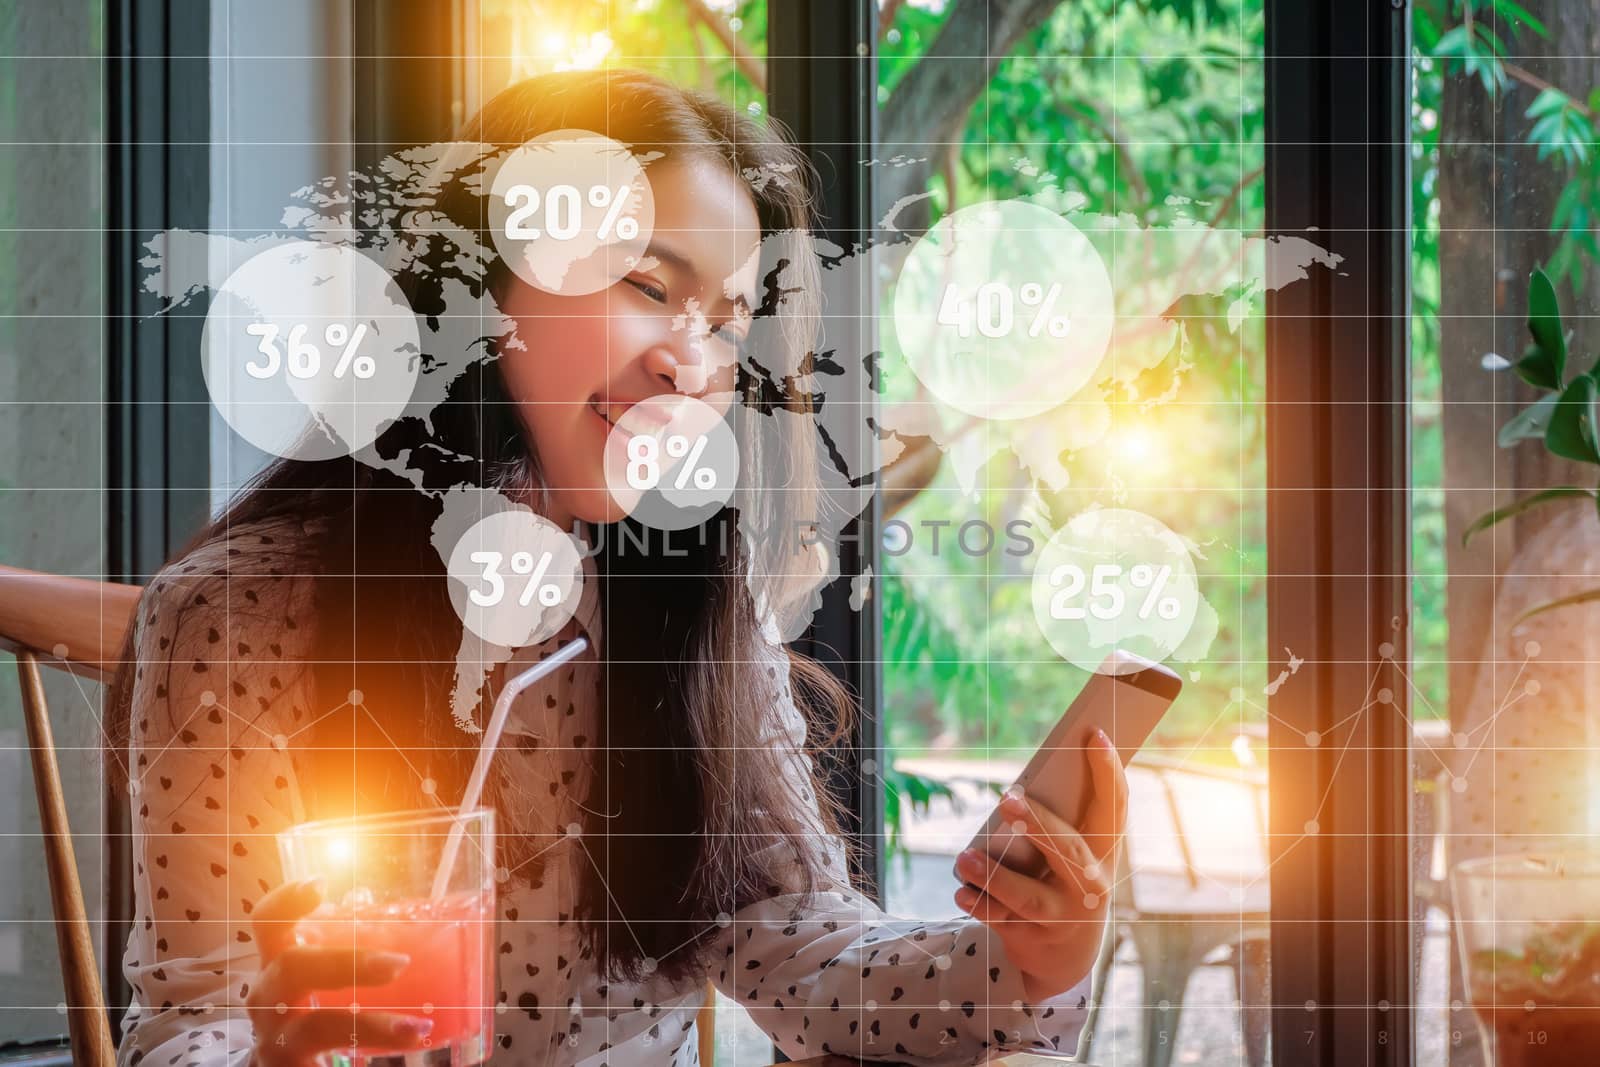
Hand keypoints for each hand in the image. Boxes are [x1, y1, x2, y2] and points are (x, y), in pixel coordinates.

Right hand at [245, 880, 434, 1066]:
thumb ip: (352, 956)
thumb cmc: (311, 1018)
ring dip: (372, 1026)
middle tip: (399, 965)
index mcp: (278, 968)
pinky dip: (372, 1058)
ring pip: (316, 1027)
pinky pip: (323, 1064)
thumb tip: (405, 920)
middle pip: (292, 968)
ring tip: (418, 1027)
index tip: (320, 883)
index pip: (267, 925)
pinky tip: (407, 1045)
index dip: (286, 901)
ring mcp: (274, 1041)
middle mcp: (266, 1000)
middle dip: (346, 962)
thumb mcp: (320, 984)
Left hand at [952, 728, 1127, 1001]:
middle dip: (1038, 824)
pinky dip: (978, 905)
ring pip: (1028, 896)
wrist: (1066, 956)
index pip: (1113, 807)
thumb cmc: (1064, 881)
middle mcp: (1090, 884)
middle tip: (1006, 797)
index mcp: (1104, 852)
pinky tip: (961, 893)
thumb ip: (1059, 821)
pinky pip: (1002, 920)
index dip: (1107, 771)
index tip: (1094, 735)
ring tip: (963, 859)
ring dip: (994, 876)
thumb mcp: (1075, 855)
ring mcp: (1063, 915)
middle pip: (1068, 851)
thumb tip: (1022, 779)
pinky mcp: (1034, 936)